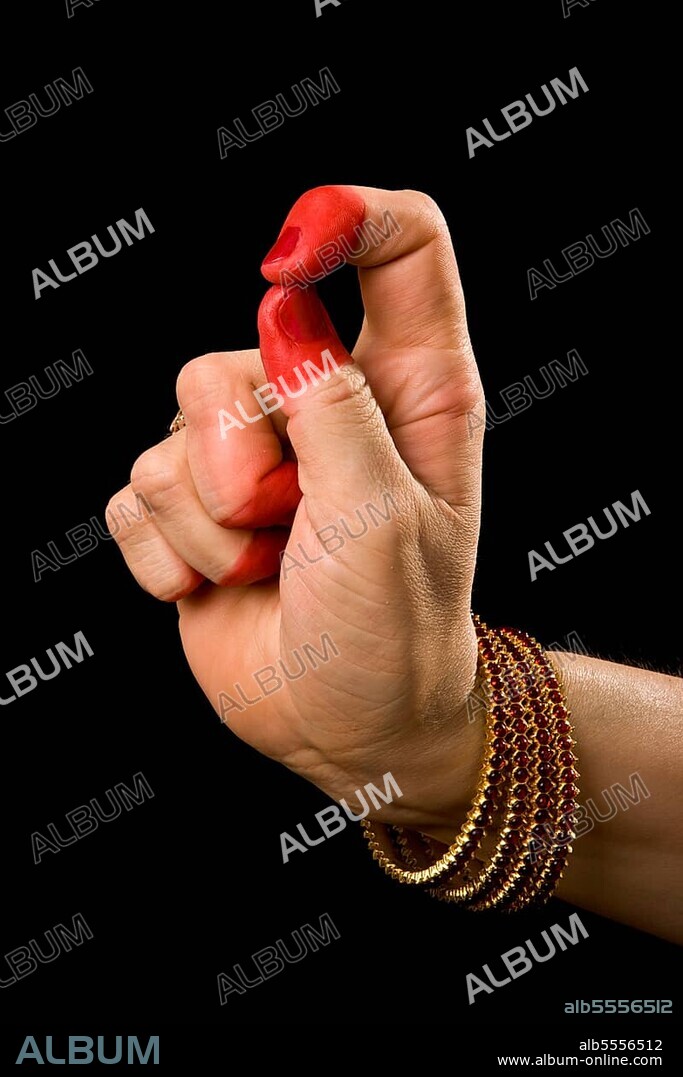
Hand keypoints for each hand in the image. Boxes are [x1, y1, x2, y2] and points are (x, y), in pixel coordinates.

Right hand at [107, 186, 485, 835]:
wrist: (351, 725)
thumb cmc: (395, 628)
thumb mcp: (382, 517)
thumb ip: (332, 405)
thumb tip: (282, 303)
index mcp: (407, 385)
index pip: (399, 244)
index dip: (341, 219)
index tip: (285, 261)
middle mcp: (326, 402)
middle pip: (234, 351)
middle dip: (241, 459)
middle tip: (288, 526)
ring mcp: (251, 455)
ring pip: (170, 431)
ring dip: (212, 525)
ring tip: (267, 567)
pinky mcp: (191, 508)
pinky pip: (133, 495)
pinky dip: (170, 556)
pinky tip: (221, 587)